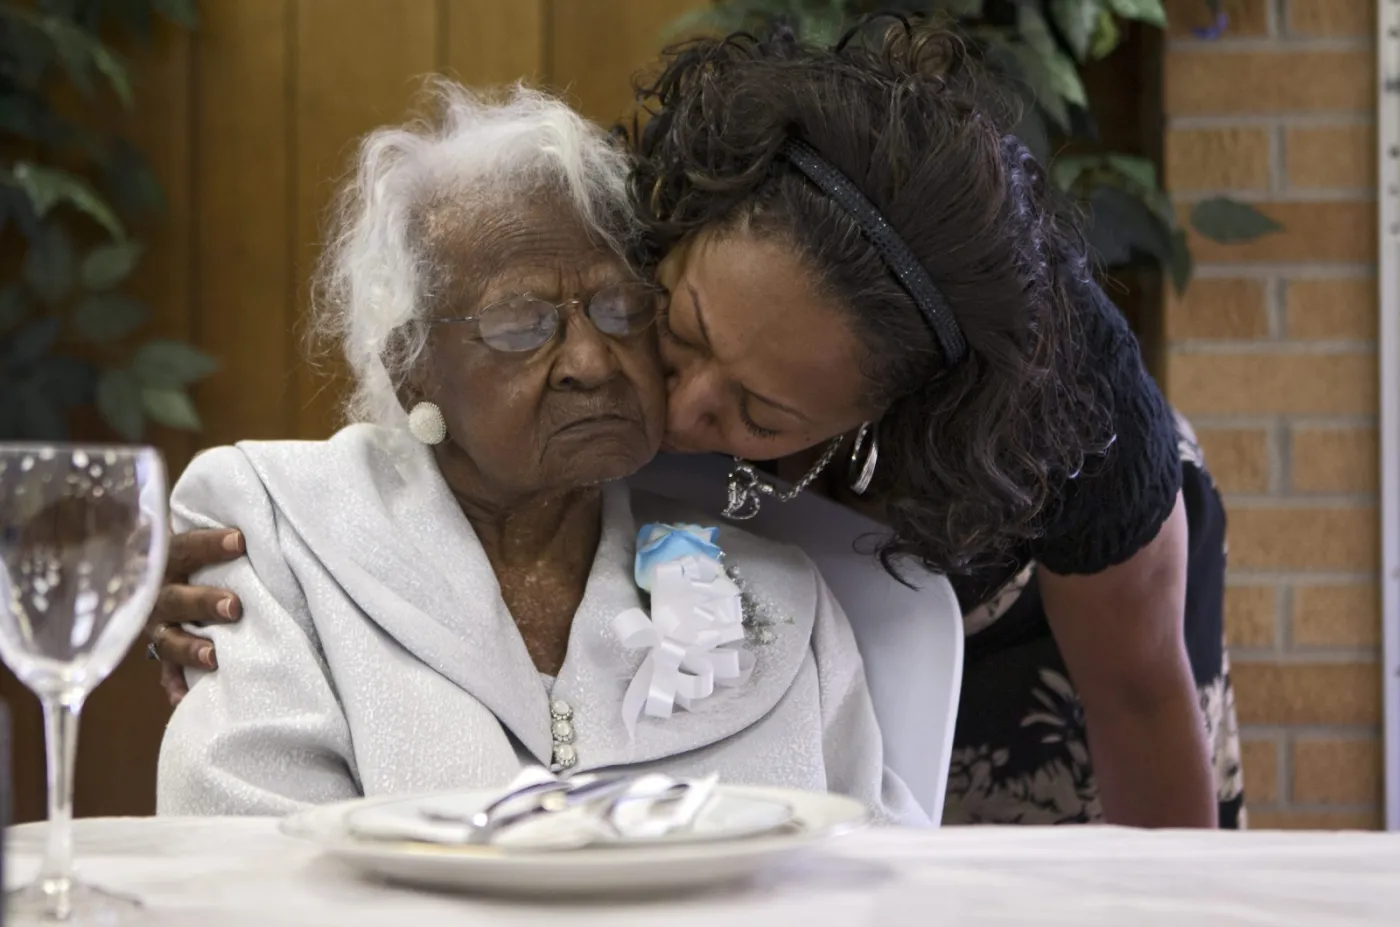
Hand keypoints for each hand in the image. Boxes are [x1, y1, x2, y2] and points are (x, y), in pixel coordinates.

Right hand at [146, 528, 244, 704]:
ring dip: (190, 648)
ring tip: (215, 656)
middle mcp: (158, 595)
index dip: (209, 545)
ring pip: (168, 639)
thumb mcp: (203, 544)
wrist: (159, 576)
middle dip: (203, 602)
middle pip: (174, 598)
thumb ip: (226, 539)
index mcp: (166, 560)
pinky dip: (176, 685)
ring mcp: (158, 627)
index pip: (183, 548)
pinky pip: (166, 674)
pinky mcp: (164, 655)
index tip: (240, 541)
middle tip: (235, 607)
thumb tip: (260, 529)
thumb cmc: (199, 558)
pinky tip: (186, 699)